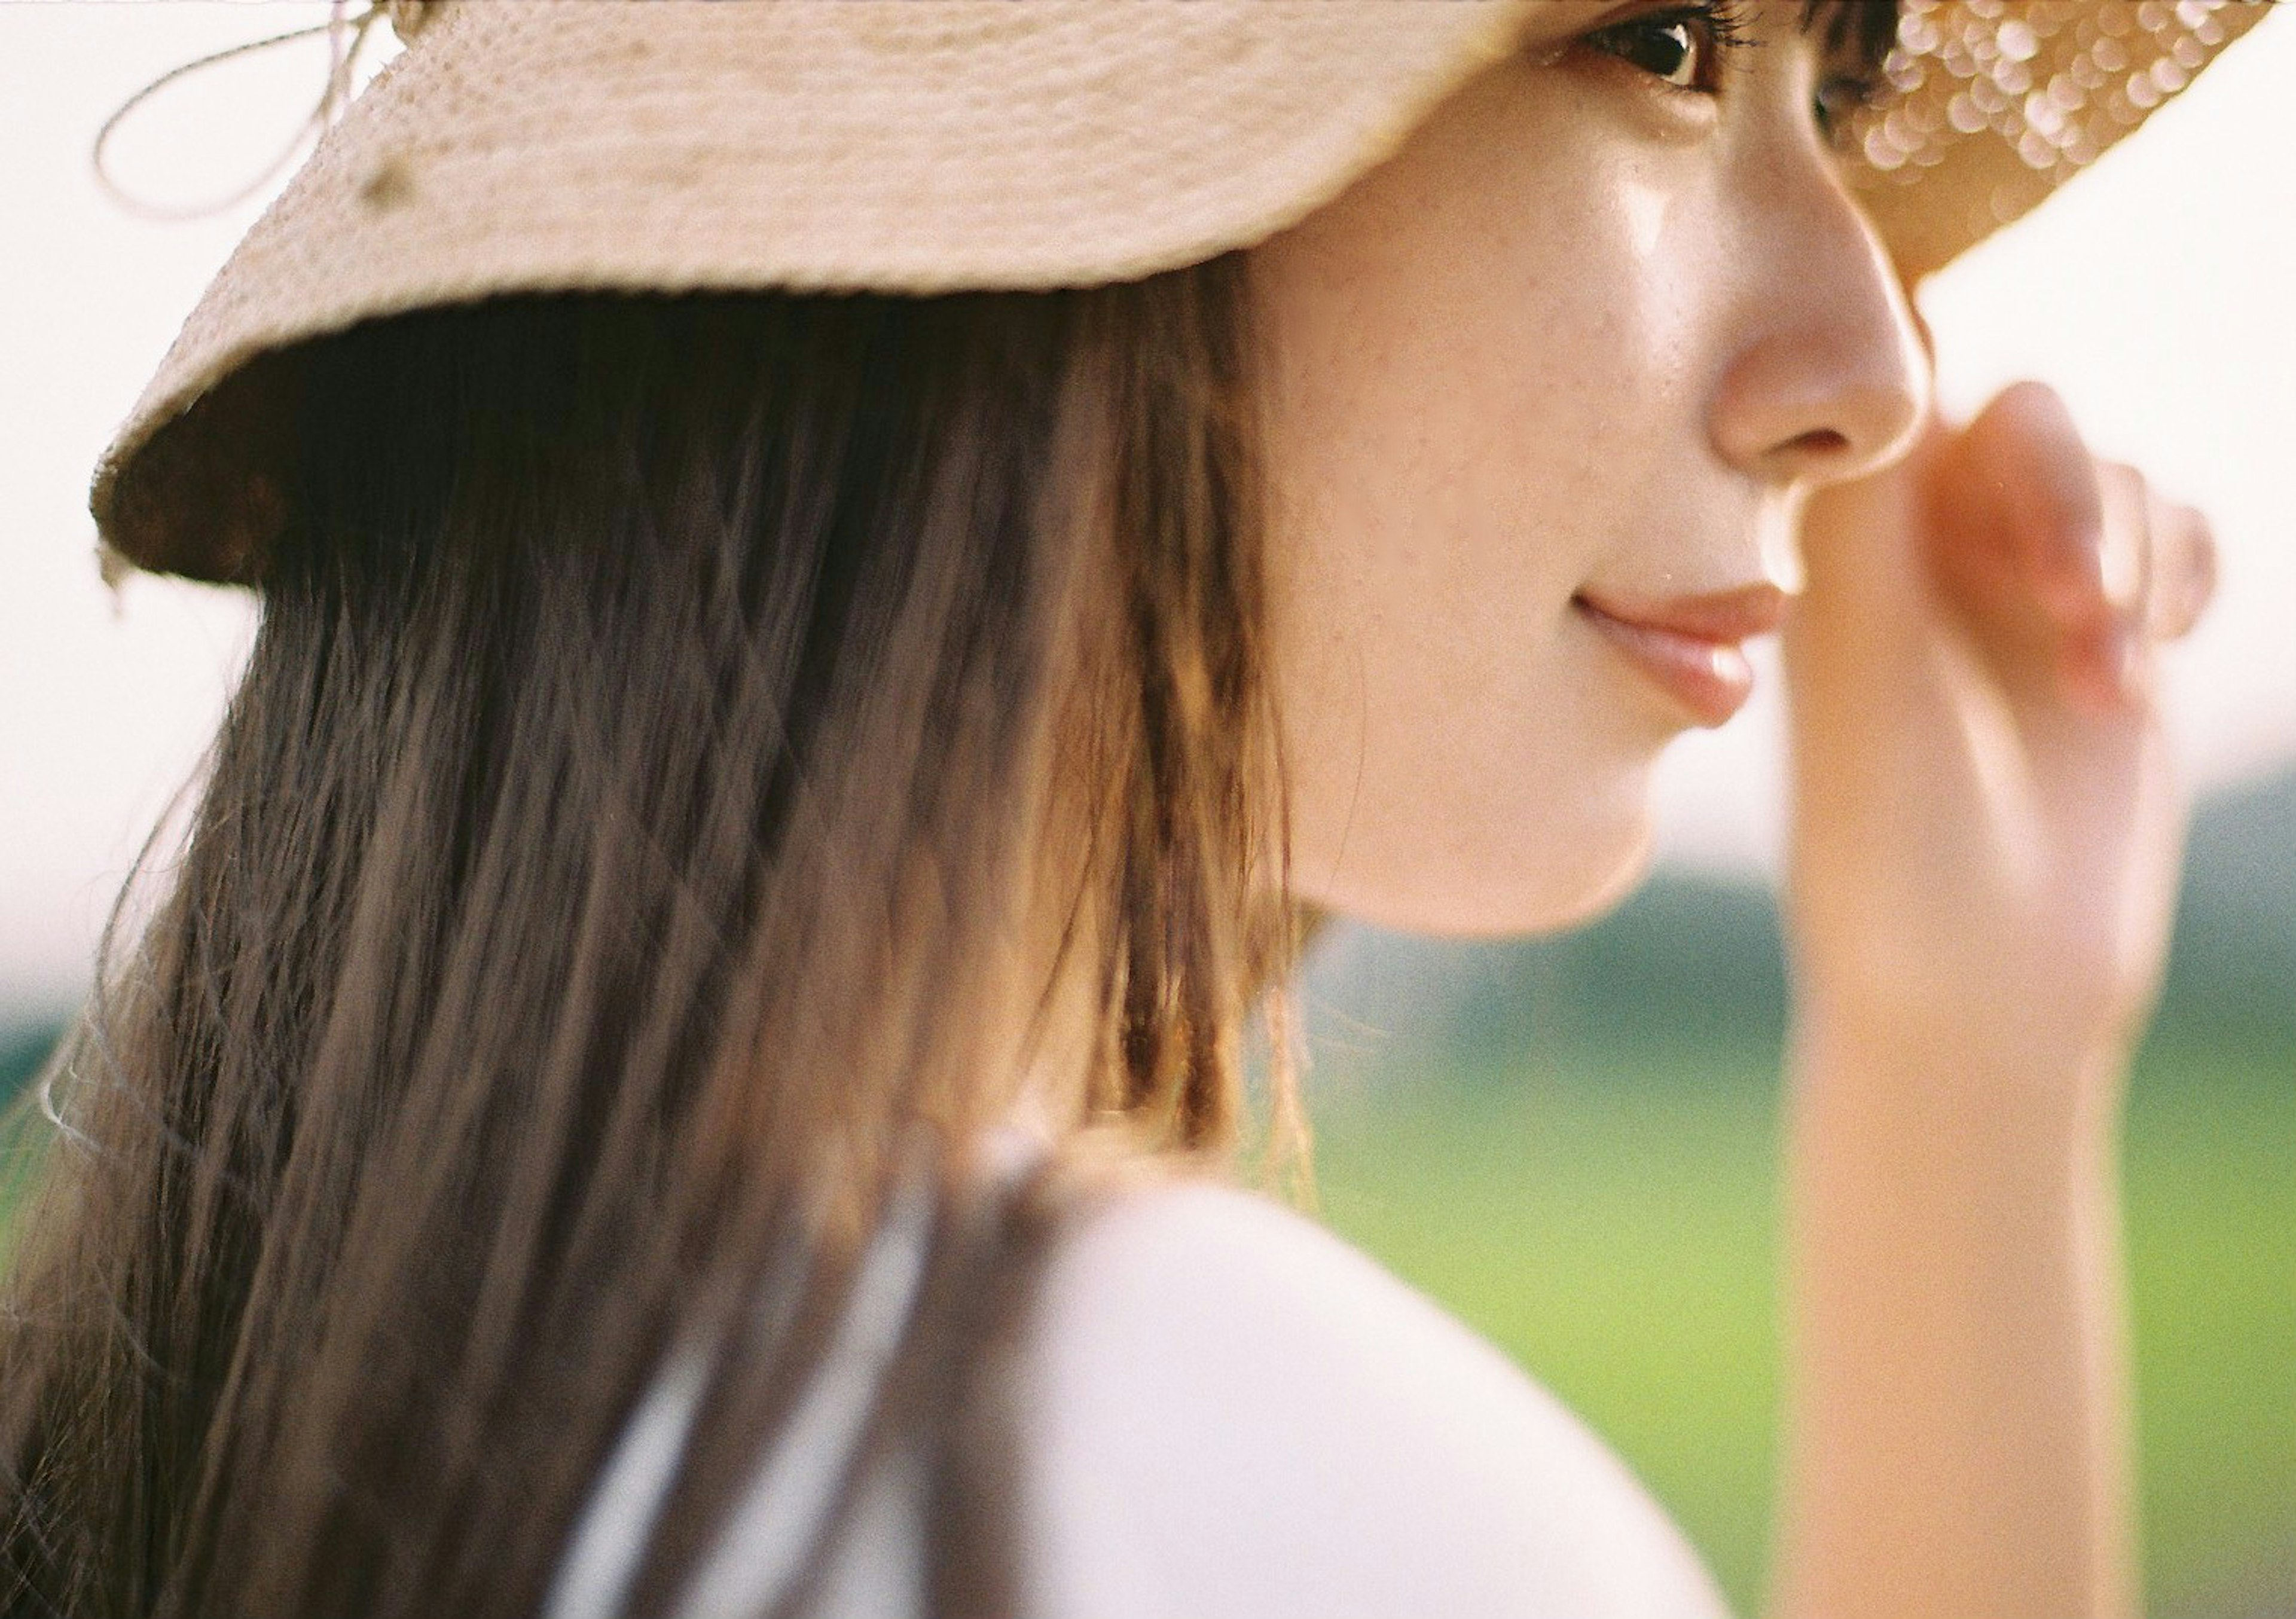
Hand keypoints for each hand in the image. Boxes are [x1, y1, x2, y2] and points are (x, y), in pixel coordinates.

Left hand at [1779, 379, 2217, 1085]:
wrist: (1979, 989)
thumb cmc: (1893, 844)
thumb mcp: (1869, 675)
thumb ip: (1869, 518)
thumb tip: (1890, 348)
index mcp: (1839, 551)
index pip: (1894, 393)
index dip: (1940, 347)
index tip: (1971, 358)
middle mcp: (1923, 555)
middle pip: (2026, 418)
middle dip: (2073, 494)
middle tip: (2071, 598)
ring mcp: (2020, 591)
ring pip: (2114, 477)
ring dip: (2130, 561)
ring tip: (2101, 686)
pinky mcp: (2106, 634)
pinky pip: (2180, 533)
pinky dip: (2181, 580)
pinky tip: (2136, 674)